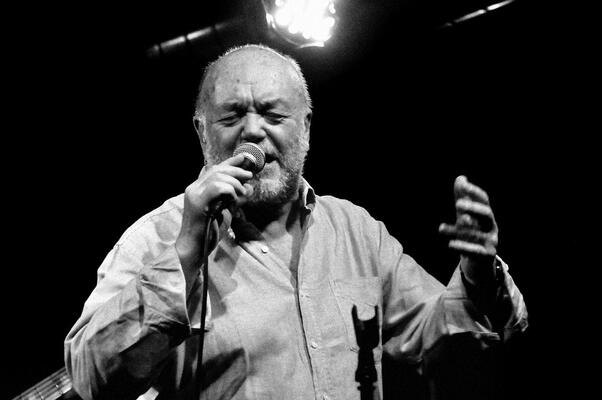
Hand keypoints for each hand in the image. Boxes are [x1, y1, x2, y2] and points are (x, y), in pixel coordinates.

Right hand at [175, 154, 253, 288]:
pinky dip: (229, 190)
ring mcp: (194, 194)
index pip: (214, 169)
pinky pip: (216, 187)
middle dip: (236, 169)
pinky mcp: (197, 203)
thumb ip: (234, 199)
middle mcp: (194, 188)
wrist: (194, 249)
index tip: (245, 158)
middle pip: (216, 169)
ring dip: (234, 181)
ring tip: (242, 192)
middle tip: (249, 176)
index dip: (230, 162)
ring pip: (217, 176)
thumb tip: (249, 188)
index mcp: (198, 189)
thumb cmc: (208, 232)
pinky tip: (234, 198)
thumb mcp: (225, 211)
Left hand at [439, 175, 498, 284]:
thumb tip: (461, 178)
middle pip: (486, 214)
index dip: (473, 191)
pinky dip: (463, 247)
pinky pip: (476, 251)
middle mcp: (491, 226)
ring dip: (459, 230)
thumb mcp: (466, 215)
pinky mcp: (486, 255)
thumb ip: (462, 198)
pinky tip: (450, 244)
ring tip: (440, 228)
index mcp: (486, 214)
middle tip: (458, 204)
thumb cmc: (473, 233)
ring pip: (477, 233)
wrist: (480, 261)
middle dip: (473, 208)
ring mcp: (491, 241)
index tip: (462, 184)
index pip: (483, 199)